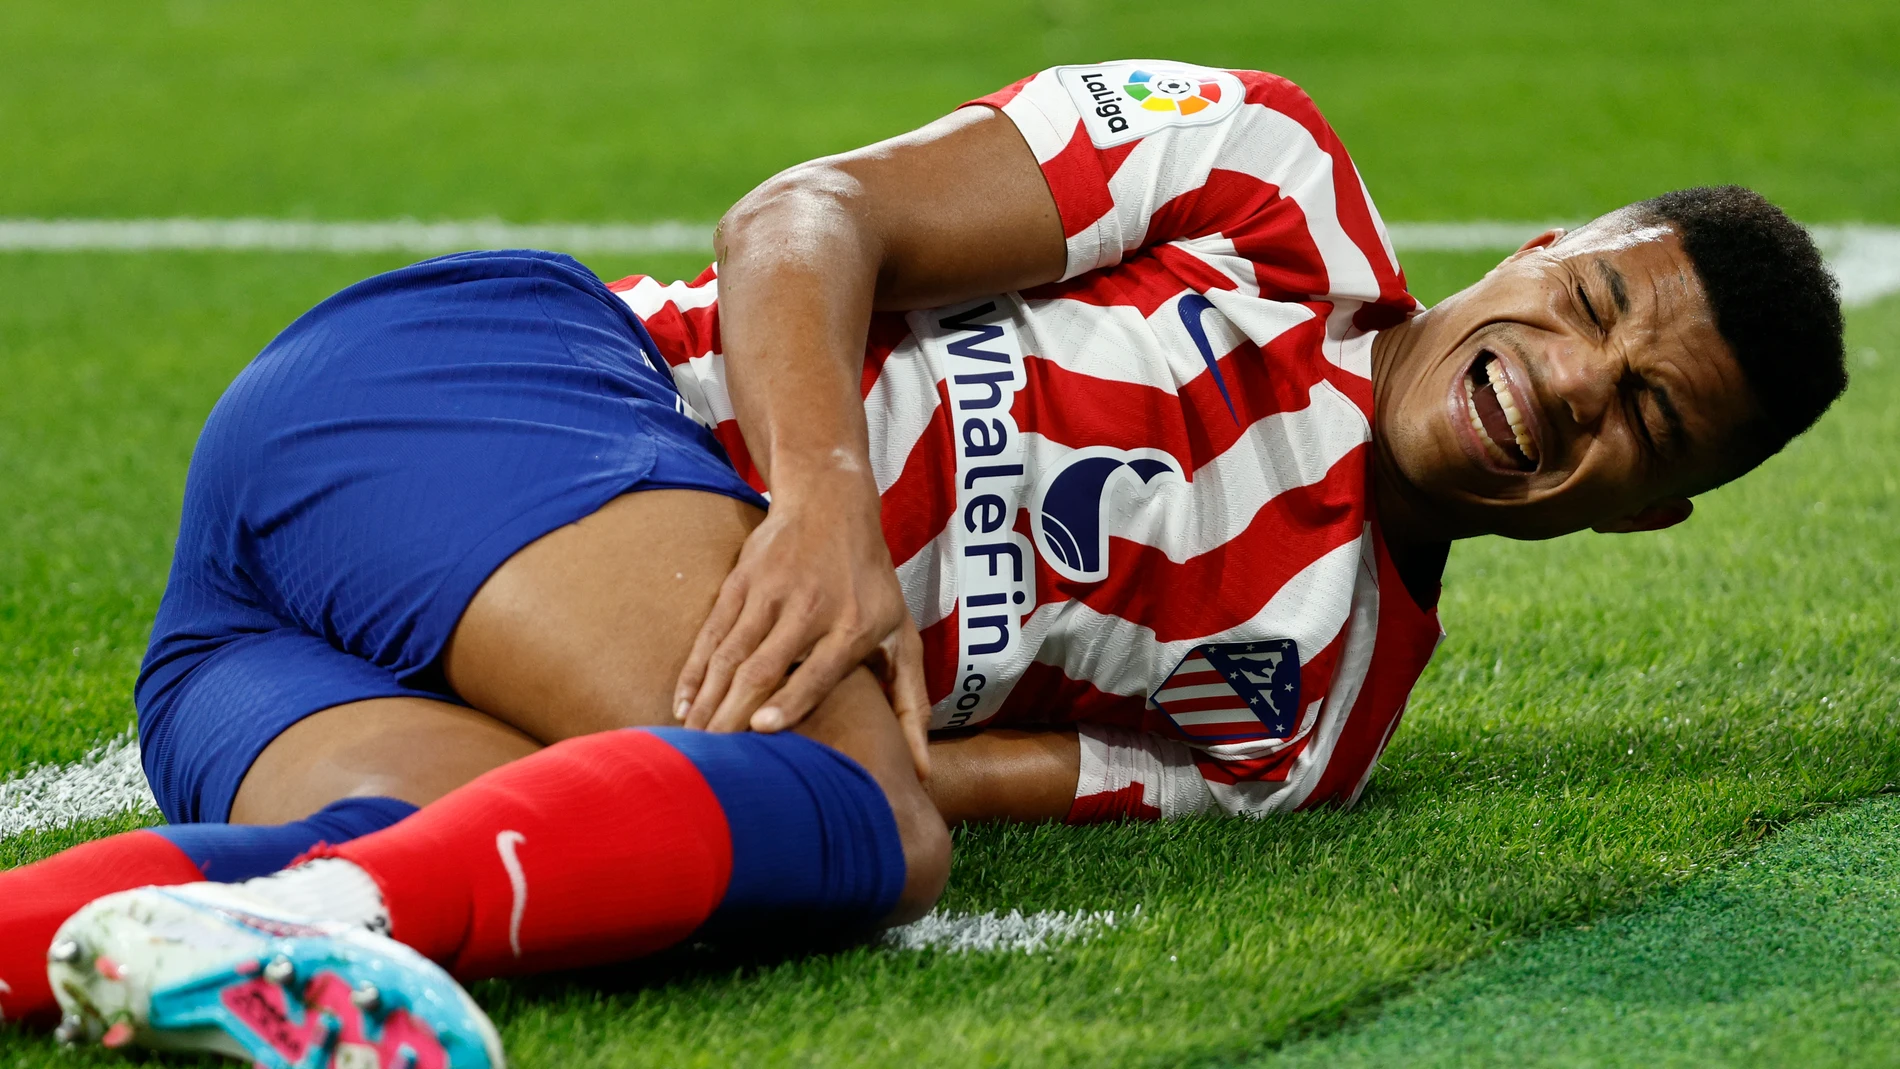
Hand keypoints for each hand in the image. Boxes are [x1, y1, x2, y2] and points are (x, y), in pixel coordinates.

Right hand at [674, 473, 931, 776]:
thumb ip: (911, 704)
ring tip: (694, 743)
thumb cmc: (872, 583)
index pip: (819, 669)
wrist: (831, 503)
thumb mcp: (902, 635)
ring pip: (731, 653)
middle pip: (765, 667)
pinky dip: (695, 672)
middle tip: (713, 758)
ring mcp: (770, 593)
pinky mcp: (740, 583)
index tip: (762, 729)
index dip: (790, 700)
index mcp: (852, 625)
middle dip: (734, 713)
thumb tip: (922, 772)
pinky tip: (683, 705)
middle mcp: (810, 607)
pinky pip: (711, 634)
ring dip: (708, 699)